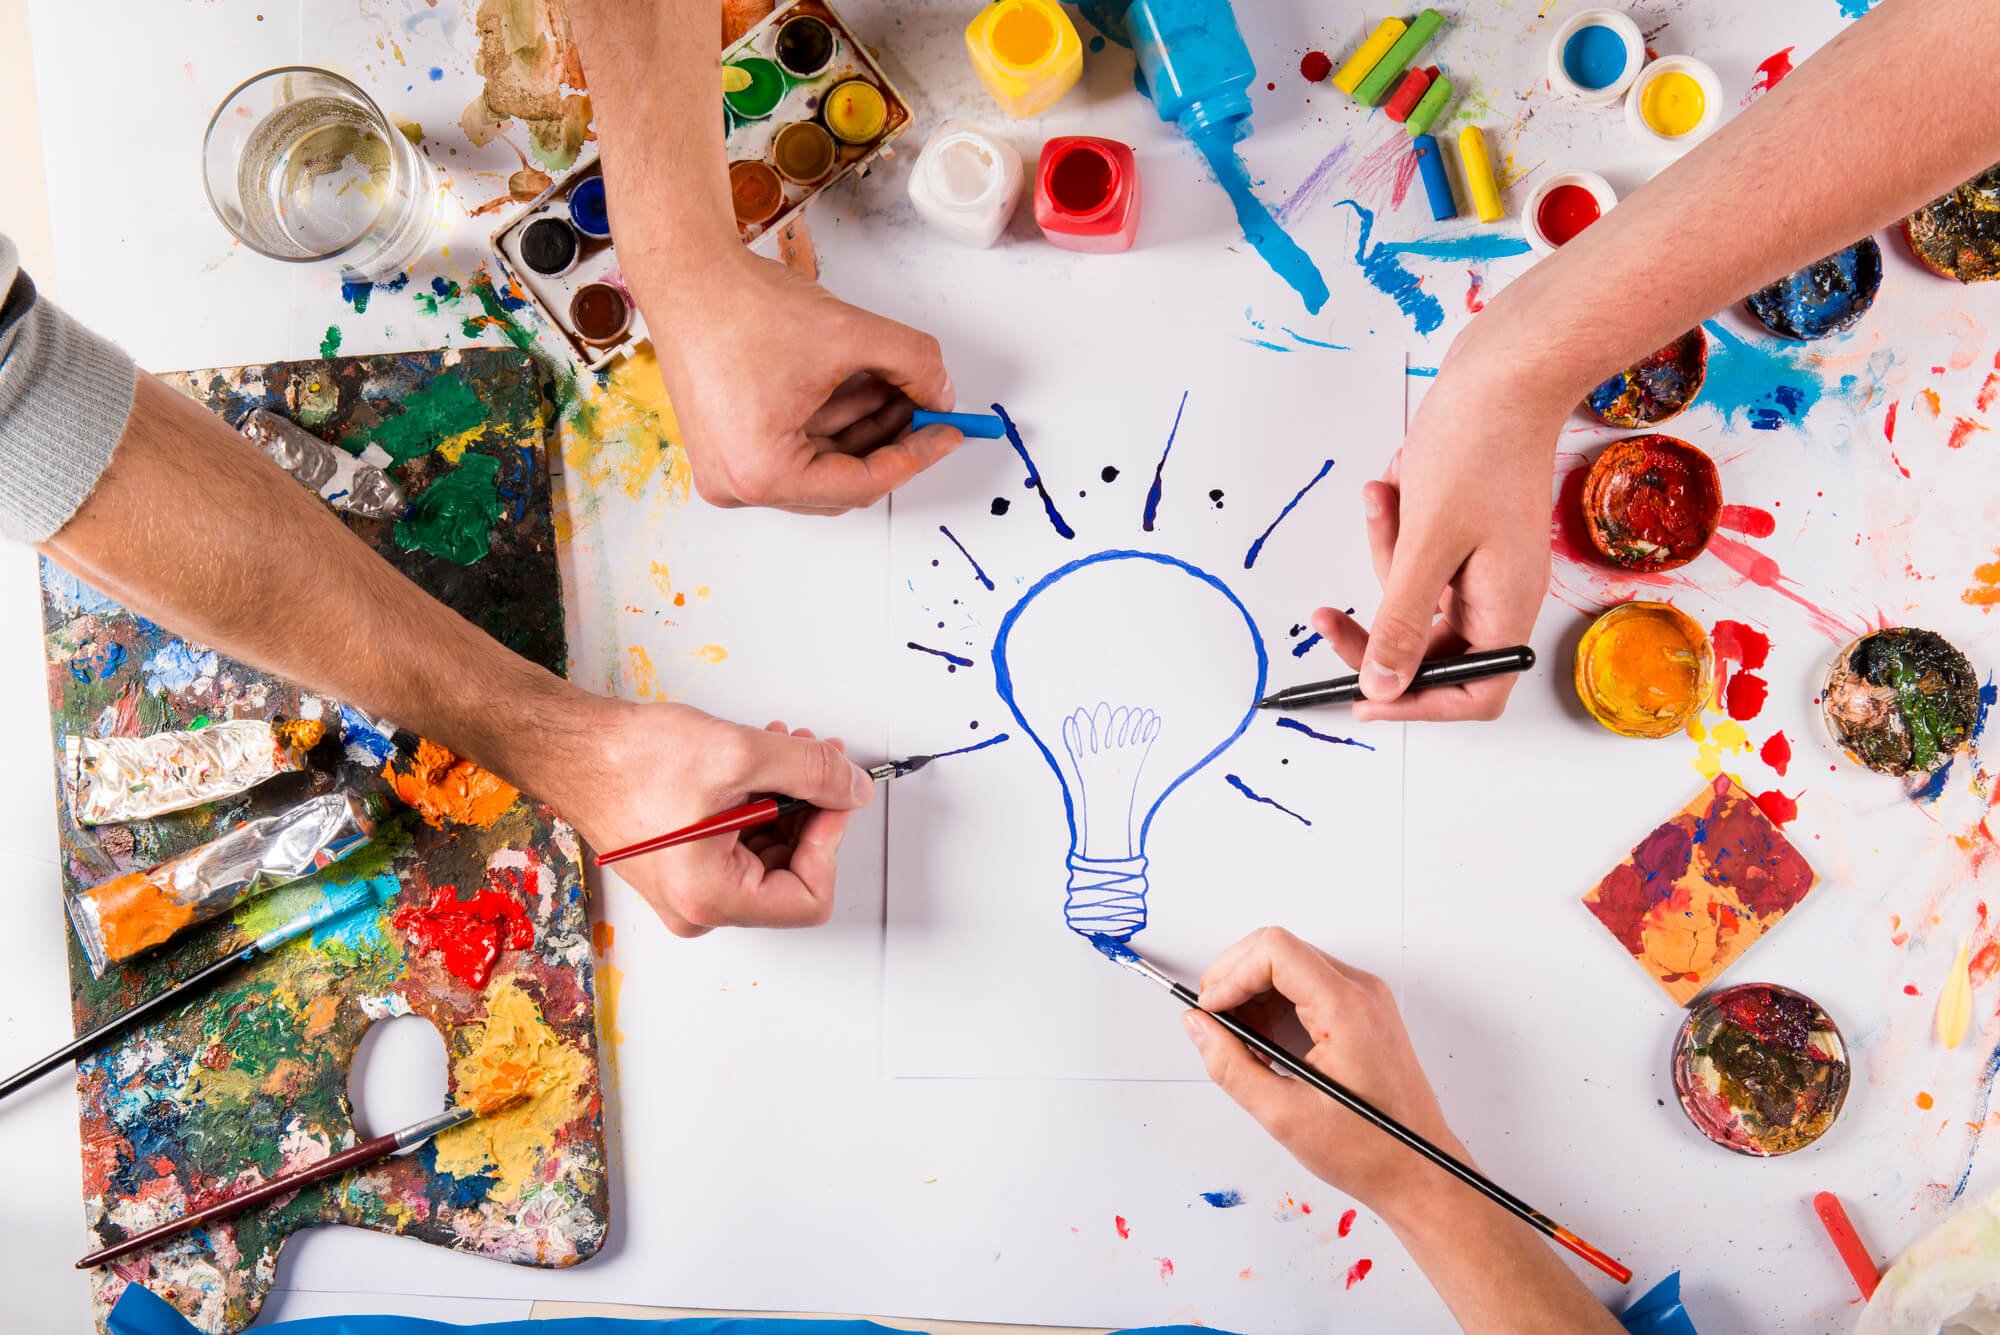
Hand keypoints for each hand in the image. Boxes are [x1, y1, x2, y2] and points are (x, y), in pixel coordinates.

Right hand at [541, 698, 873, 936]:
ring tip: (783, 751)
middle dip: (810, 810)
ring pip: (767, 854)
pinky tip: (757, 764)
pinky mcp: (683, 868)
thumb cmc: (627, 760)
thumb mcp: (741, 755)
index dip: (830, 840)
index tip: (832, 795)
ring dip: (786, 800)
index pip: (808, 897)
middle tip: (816, 760)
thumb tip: (852, 789)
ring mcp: (688, 890)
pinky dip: (758, 803)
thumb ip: (812, 773)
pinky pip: (741, 845)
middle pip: (790, 875)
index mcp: (710, 897)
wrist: (571, 747)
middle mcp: (697, 907)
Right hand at [628, 245, 963, 512]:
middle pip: (841, 480)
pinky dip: (833, 419)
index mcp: (762, 473)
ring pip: (821, 462)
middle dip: (890, 440)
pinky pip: (796, 445)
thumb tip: (942, 394)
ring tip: (899, 385)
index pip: (861, 483)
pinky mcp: (727, 444)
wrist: (685, 274)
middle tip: (929, 407)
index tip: (949, 431)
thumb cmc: (741, 305)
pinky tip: (862, 384)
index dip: (916, 455)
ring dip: (864, 425)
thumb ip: (913, 364)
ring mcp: (728, 467)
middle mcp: (738, 484)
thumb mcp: (849, 333)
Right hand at [1183, 927, 1460, 1214]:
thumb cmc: (1370, 1150)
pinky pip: (1306, 984)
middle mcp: (1360, 992)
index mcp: (1347, 1010)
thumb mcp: (1284, 1115)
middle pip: (1279, 949)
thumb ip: (1230, 1065)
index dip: (1231, 975)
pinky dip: (1274, 1004)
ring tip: (1241, 1044)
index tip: (1211, 1011)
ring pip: (1289, 963)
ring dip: (1252, 993)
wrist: (1420, 1170)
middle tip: (1213, 1022)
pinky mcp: (1360, 1011)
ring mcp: (1364, 999)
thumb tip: (1198, 1026)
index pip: (1274, 951)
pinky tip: (1265, 1046)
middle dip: (1235, 979)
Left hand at [1325, 351, 1561, 721]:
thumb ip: (1404, 623)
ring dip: (1387, 554)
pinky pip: (1418, 551)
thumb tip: (1384, 687)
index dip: (1416, 706)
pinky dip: (1398, 525)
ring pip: (1415, 593)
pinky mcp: (1468, 530)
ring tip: (1385, 498)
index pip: (1472, 694)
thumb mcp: (1428, 545)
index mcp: (1505, 610)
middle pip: (1431, 649)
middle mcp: (1500, 594)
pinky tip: (1394, 484)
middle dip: (1376, 625)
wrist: (1508, 368)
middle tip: (1323, 617)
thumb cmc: (1481, 446)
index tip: (1360, 697)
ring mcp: (1486, 562)